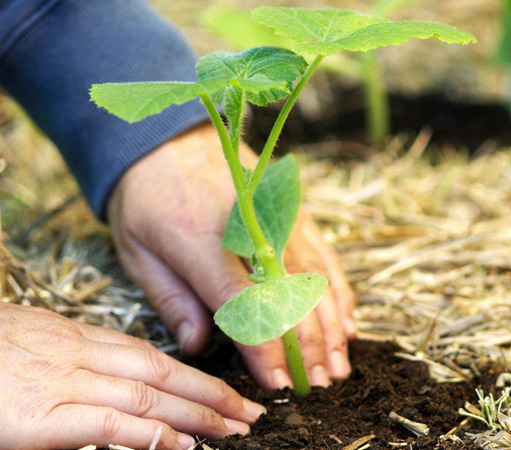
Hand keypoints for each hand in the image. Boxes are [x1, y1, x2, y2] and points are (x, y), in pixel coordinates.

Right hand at [0, 303, 265, 449]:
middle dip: (212, 394)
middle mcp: (78, 355)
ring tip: (234, 429)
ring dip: (196, 415)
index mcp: (76, 338)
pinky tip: (181, 446)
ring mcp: (60, 383)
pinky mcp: (37, 416)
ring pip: (146, 397)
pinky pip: (106, 424)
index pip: (152, 356)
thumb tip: (109, 378)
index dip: (195, 374)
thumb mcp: (29, 340)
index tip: (228, 391)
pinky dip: (148, 435)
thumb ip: (71, 355)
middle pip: (162, 375)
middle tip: (251, 412)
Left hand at [108, 124, 355, 388]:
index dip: (265, 349)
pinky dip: (337, 291)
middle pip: (290, 297)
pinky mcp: (293, 213)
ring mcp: (277, 219)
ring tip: (338, 364)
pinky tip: (345, 320)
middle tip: (317, 385)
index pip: (243, 306)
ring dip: (330, 327)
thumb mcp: (138, 251)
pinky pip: (323, 256)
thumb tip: (199, 344)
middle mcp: (249, 230)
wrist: (169, 141)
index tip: (277, 383)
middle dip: (307, 348)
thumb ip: (171, 300)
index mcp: (200, 243)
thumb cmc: (146, 198)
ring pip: (315, 280)